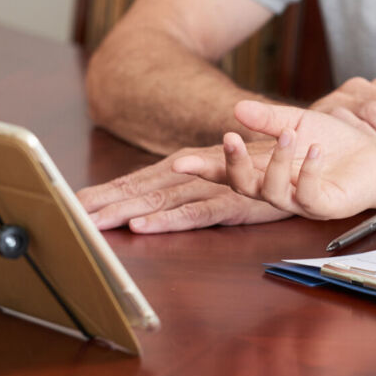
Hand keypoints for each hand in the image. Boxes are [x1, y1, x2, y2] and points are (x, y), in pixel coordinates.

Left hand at [76, 142, 290, 233]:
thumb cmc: (259, 166)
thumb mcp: (216, 175)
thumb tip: (144, 202)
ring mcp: (211, 185)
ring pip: (159, 201)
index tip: (69, 207)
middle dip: (103, 205)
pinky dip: (168, 220)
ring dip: (124, 212)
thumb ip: (185, 185)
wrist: (306, 149)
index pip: (134, 182)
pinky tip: (143, 226)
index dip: (102, 194)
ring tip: (95, 222)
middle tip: (69, 217)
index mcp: (183, 167)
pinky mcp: (234, 202)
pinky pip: (196, 213)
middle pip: (138, 191)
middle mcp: (192, 172)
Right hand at [175, 101, 375, 219]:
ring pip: (271, 191)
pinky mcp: (323, 207)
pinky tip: (316, 151)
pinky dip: (309, 170)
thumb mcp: (298, 122)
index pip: (227, 171)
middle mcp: (276, 190)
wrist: (375, 157)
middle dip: (233, 164)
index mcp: (264, 169)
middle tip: (230, 138)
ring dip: (276, 161)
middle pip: (242, 186)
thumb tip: (237, 108)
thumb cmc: (334, 142)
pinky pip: (308, 194)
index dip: (203, 168)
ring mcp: (298, 201)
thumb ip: (268, 118)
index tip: (179, 161)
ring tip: (288, 134)